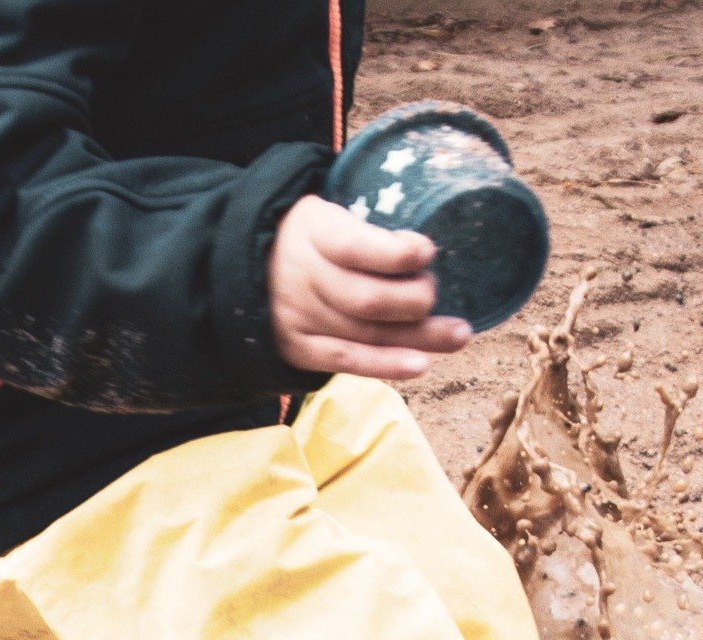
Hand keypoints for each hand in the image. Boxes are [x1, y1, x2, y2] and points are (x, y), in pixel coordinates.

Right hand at [269, 195, 471, 380]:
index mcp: (312, 232)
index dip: (396, 254)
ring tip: (458, 334)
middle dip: (414, 299)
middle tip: (434, 293)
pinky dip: (386, 364)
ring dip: (419, 337)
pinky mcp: (299, 348)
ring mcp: (300, 317)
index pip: (356, 247)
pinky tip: (421, 364)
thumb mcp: (326, 212)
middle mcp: (304, 277)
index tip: (427, 250)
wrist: (244, 266)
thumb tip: (423, 253)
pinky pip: (348, 361)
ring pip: (367, 333)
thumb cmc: (308, 237)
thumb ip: (365, 230)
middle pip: (368, 299)